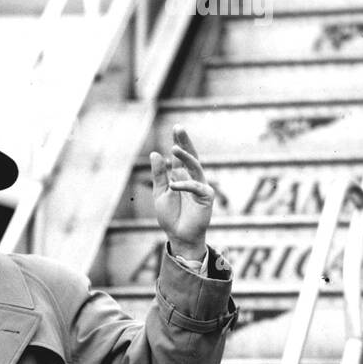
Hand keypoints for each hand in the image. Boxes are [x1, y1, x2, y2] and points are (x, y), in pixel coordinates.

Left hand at [150, 126, 213, 260]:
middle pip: (191, 156)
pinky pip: (196, 186)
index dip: (179, 142)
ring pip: (195, 167)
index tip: (176, 128)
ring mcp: (201, 186)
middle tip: (179, 128)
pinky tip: (173, 185)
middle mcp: (192, 178)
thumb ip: (159, 175)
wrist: (179, 236)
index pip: (180, 156)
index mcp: (182, 176)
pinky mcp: (206, 196)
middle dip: (185, 142)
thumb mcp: (160, 193)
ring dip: (185, 157)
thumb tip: (156, 153)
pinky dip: (184, 184)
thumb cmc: (171, 216)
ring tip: (174, 148)